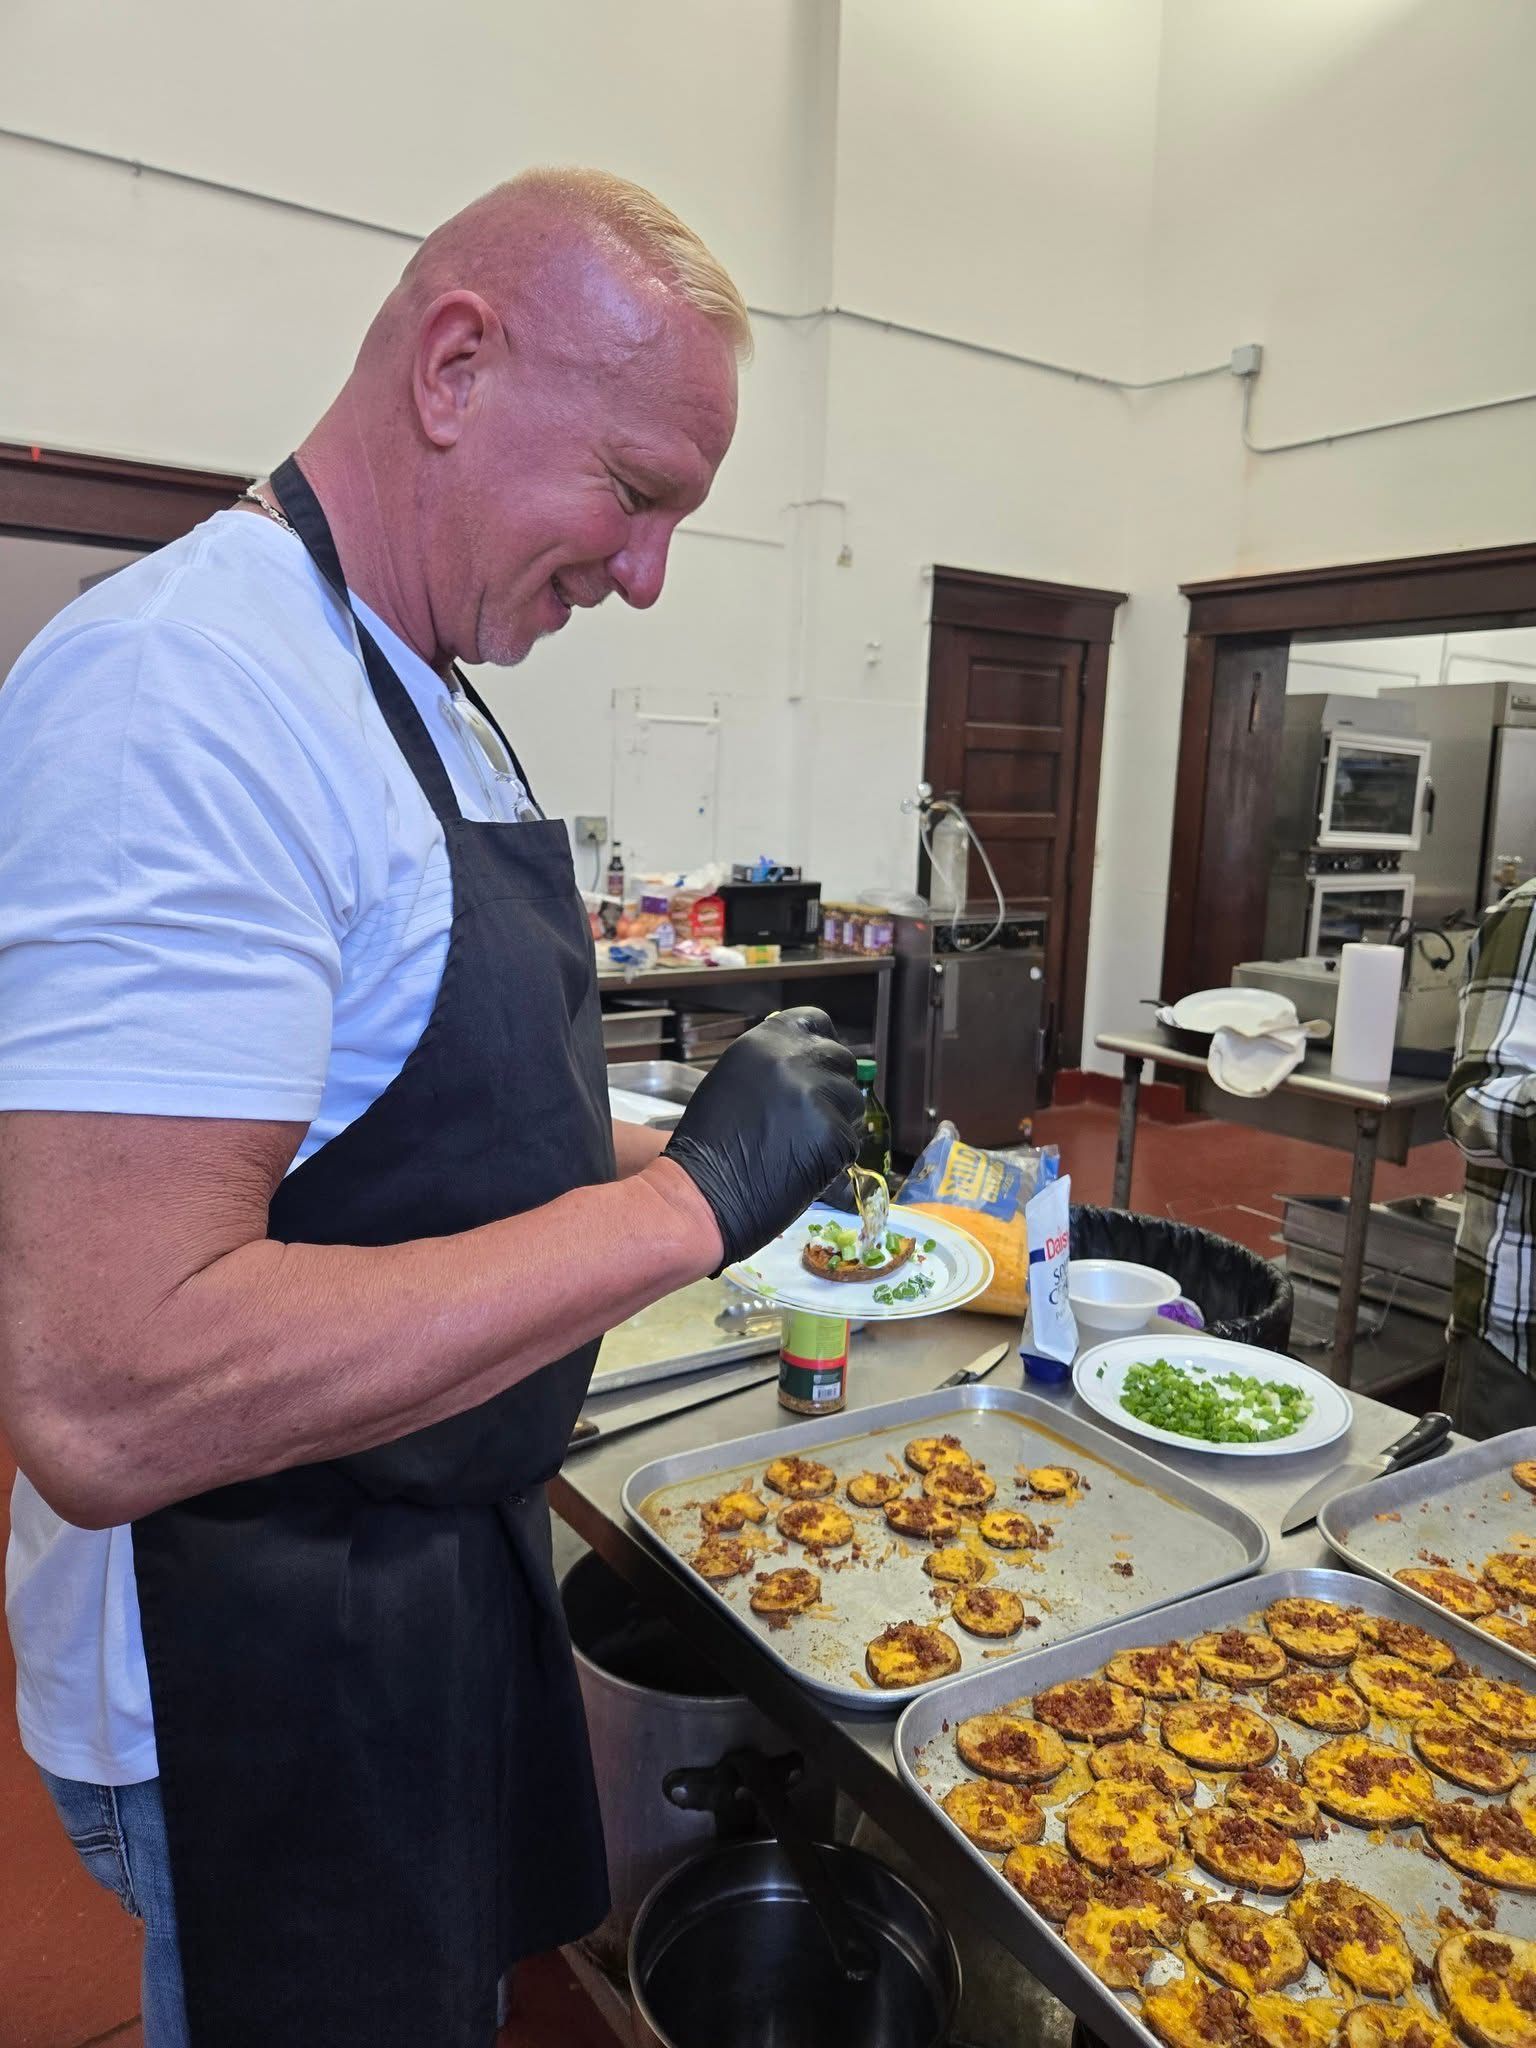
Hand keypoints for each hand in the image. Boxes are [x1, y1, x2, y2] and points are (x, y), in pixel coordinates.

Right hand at [663, 1008, 862, 1269]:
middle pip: (840, 1061)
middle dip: (832, 1088)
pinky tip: (804, 1168)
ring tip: (802, 1146)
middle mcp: (793, 1059)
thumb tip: (811, 1066)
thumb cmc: (708, 1144)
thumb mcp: (735, 1080)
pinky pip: (850, 1141)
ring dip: (836, 1122)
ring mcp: (816, 1095)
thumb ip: (773, 1067)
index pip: (816, 1022)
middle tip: (810, 1119)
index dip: (822, 1046)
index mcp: (764, 1041)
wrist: (701, 1193)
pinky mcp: (833, 1134)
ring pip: (851, 1102)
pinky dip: (834, 1157)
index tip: (821, 1066)